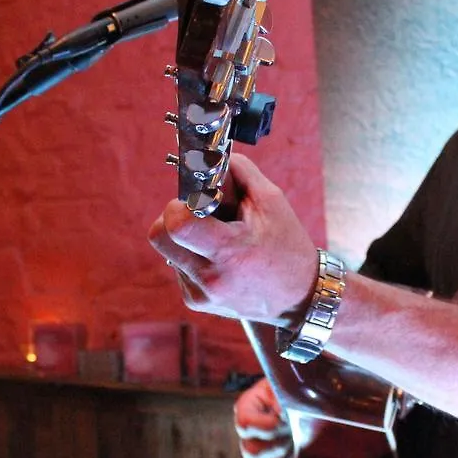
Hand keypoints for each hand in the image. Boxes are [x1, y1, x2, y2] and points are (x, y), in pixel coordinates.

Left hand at [147, 153, 318, 326]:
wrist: (298, 298)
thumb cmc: (287, 246)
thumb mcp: (272, 201)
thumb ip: (238, 172)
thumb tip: (207, 156)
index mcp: (230, 251)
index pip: (176, 223)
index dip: (179, 205)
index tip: (196, 201)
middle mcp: (210, 278)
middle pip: (159, 236)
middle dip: (173, 218)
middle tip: (201, 217)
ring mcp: (200, 294)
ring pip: (168, 250)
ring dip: (186, 239)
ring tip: (220, 242)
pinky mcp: (195, 301)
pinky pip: (179, 267)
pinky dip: (194, 257)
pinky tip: (222, 260)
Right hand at [234, 378, 293, 457]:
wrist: (316, 404)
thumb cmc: (301, 391)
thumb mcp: (291, 388)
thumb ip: (283, 398)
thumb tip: (281, 414)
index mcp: (248, 407)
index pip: (244, 424)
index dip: (265, 426)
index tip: (285, 420)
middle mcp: (249, 431)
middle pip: (251, 451)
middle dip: (278, 445)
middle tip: (294, 433)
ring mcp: (259, 450)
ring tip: (295, 446)